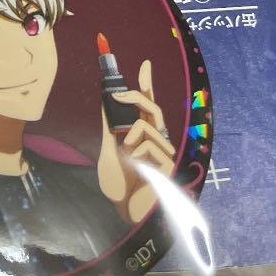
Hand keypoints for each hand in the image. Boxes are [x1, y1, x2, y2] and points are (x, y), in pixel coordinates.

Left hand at [97, 59, 176, 224]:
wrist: (125, 211)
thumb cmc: (119, 184)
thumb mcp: (108, 149)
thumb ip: (110, 126)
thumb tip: (107, 99)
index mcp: (140, 135)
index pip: (145, 105)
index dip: (146, 84)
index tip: (145, 63)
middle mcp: (155, 140)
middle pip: (151, 107)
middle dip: (134, 95)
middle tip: (116, 95)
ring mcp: (164, 152)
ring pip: (147, 124)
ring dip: (129, 136)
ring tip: (127, 154)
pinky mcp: (169, 164)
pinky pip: (150, 143)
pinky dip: (136, 151)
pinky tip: (137, 166)